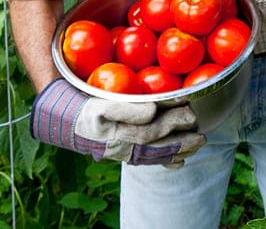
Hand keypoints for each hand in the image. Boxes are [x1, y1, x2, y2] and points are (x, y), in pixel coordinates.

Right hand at [31, 78, 205, 165]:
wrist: (64, 121)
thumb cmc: (84, 109)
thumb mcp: (99, 104)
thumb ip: (125, 108)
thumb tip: (152, 110)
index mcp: (117, 136)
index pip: (149, 132)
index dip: (171, 123)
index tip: (188, 112)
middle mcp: (122, 149)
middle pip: (156, 147)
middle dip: (181, 141)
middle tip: (201, 135)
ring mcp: (124, 152)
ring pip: (155, 155)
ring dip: (178, 151)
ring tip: (197, 145)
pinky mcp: (125, 151)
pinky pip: (147, 159)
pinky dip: (164, 160)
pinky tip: (179, 161)